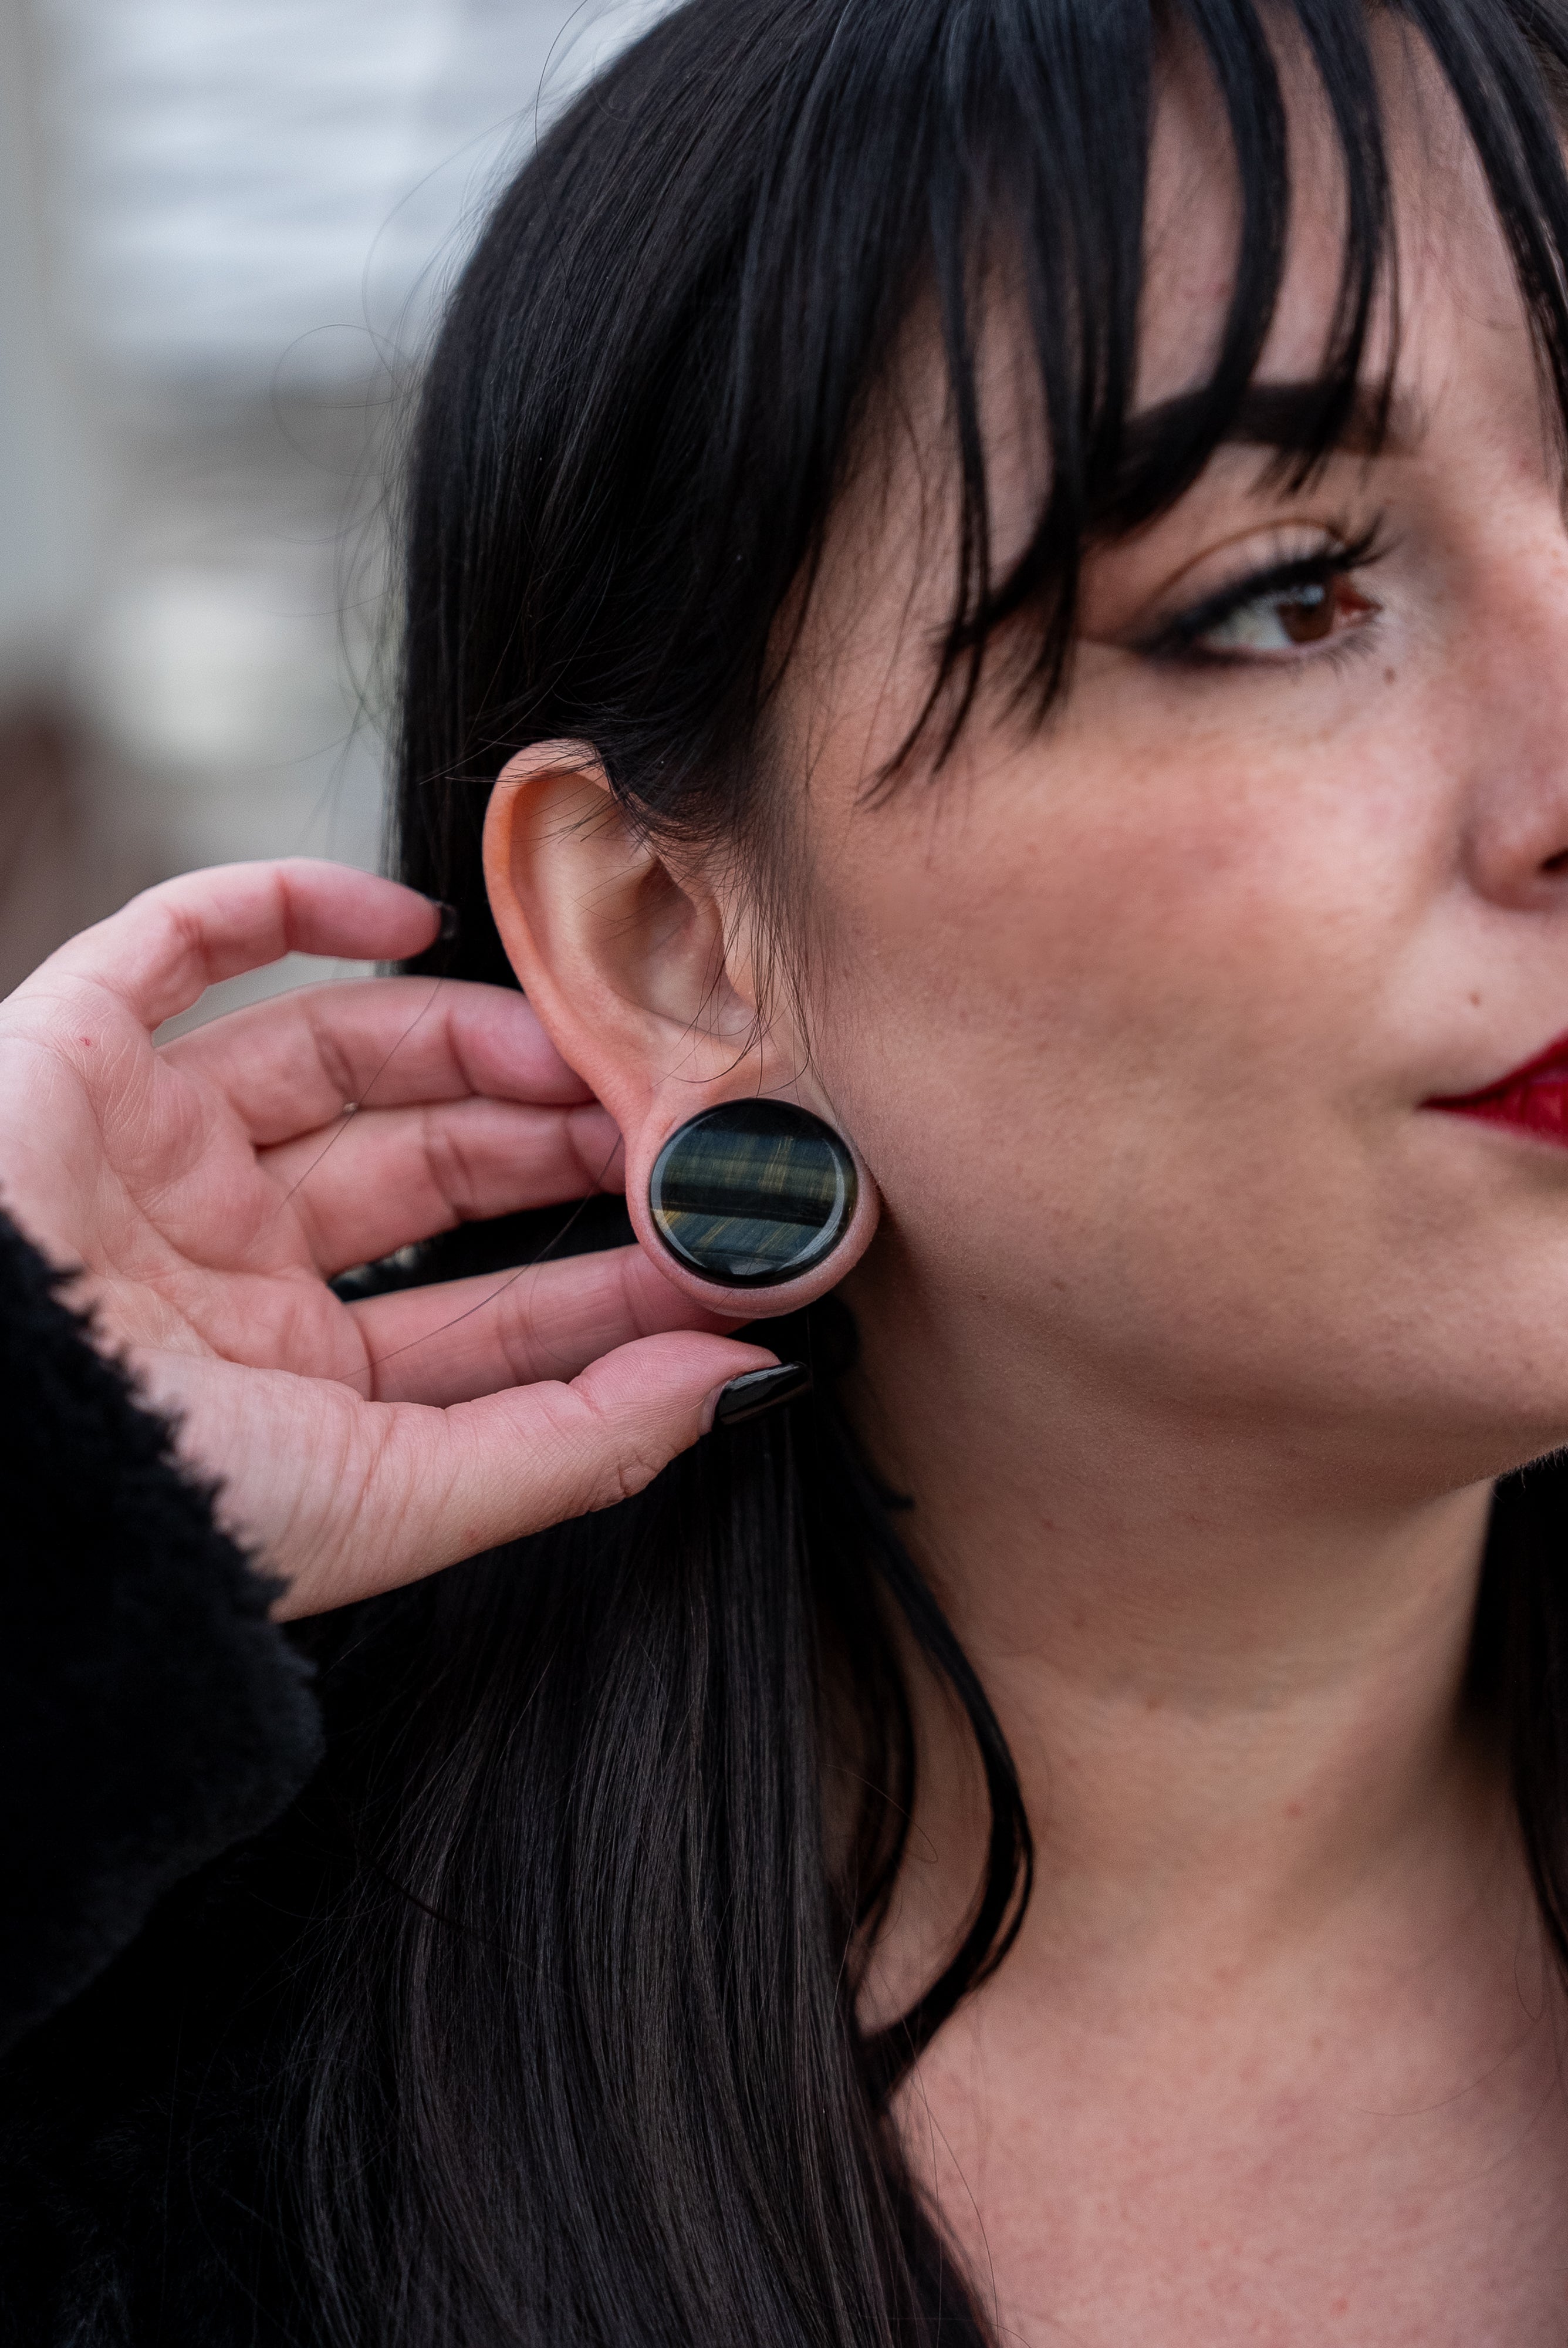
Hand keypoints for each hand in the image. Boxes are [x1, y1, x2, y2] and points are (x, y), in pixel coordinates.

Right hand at [0, 860, 772, 1616]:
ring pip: (335, 1053)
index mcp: (292, 1379)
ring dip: (464, 1032)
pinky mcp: (67, 1053)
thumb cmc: (150, 1501)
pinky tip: (408, 916)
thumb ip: (570, 1445)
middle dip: (554, 1139)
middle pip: (427, 1166)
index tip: (719, 1241)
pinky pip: (180, 943)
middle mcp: (225, 1263)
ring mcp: (148, 1154)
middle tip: (666, 1114)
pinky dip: (291, 907)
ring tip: (575, 1034)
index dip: (606, 1274)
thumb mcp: (393, 1499)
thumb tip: (735, 1382)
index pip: (486, 1311)